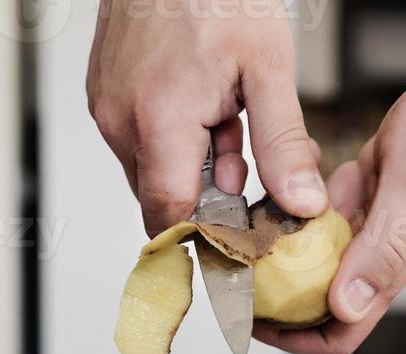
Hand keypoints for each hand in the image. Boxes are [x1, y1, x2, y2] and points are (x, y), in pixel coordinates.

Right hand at [87, 0, 327, 236]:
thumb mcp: (268, 68)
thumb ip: (282, 145)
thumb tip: (300, 202)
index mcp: (159, 119)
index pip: (171, 214)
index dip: (205, 233)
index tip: (238, 234)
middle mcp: (122, 119)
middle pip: (164, 196)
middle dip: (211, 192)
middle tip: (245, 153)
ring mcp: (108, 106)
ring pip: (154, 170)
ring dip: (196, 163)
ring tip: (227, 117)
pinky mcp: (105, 94)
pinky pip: (141, 141)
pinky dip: (176, 138)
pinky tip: (203, 105)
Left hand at [254, 56, 405, 353]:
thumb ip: (385, 247)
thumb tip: (347, 305)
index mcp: (392, 265)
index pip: (341, 331)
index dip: (296, 337)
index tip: (255, 320)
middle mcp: (376, 253)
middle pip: (316, 301)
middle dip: (273, 295)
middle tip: (232, 271)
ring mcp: (369, 224)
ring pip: (311, 256)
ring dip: (278, 246)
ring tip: (243, 226)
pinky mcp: (364, 194)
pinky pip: (318, 212)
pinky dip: (296, 202)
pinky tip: (283, 180)